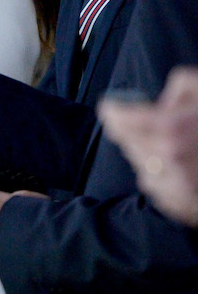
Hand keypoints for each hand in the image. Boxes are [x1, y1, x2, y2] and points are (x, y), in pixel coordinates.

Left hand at [100, 68, 197, 226]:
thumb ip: (179, 88)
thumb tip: (160, 103)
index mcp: (171, 130)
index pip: (121, 120)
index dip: (113, 110)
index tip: (110, 106)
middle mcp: (167, 161)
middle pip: (128, 143)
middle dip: (134, 129)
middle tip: (149, 120)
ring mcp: (174, 187)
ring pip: (140, 166)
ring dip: (147, 151)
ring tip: (174, 142)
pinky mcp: (181, 205)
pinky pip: (155, 185)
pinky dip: (160, 173)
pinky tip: (184, 164)